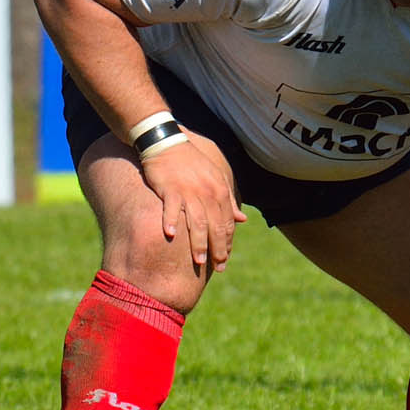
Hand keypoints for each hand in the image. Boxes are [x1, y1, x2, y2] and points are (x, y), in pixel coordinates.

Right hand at [136, 138, 244, 271]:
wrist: (166, 142)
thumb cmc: (190, 162)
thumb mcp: (215, 178)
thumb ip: (228, 200)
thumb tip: (242, 219)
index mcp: (220, 191)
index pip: (227, 223)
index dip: (227, 243)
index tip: (225, 259)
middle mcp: (207, 193)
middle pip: (215, 226)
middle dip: (217, 249)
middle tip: (217, 267)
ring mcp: (188, 191)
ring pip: (197, 222)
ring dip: (198, 243)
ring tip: (198, 261)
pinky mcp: (170, 188)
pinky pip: (172, 208)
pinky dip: (172, 221)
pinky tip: (171, 235)